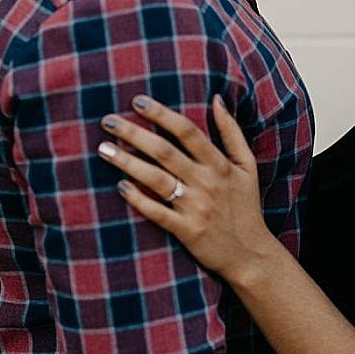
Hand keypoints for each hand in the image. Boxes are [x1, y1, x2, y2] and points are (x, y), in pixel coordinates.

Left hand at [97, 94, 275, 283]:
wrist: (251, 255)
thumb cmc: (245, 206)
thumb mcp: (247, 166)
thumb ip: (232, 131)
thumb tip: (216, 98)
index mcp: (220, 164)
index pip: (187, 132)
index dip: (161, 114)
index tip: (136, 101)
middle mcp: (207, 182)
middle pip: (164, 151)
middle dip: (134, 133)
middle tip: (107, 121)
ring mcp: (196, 207)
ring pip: (156, 179)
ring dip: (127, 162)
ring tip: (103, 149)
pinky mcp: (187, 231)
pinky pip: (157, 212)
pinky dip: (138, 199)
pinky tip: (120, 186)